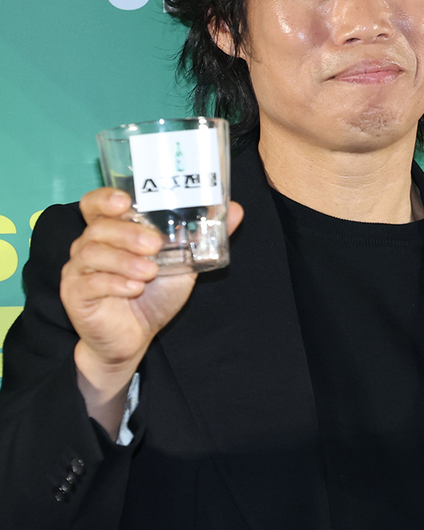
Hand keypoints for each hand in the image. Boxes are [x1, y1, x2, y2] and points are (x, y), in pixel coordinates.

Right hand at [60, 188, 243, 435]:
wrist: (135, 337)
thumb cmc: (154, 294)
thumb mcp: (183, 263)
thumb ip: (203, 237)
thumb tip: (235, 209)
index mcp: (111, 231)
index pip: (95, 204)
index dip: (105, 198)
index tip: (126, 201)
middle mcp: (89, 246)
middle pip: (99, 227)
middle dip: (128, 233)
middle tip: (155, 244)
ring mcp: (78, 270)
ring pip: (92, 253)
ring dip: (124, 260)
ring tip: (150, 271)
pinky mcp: (75, 294)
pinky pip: (90, 282)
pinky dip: (115, 283)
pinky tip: (134, 288)